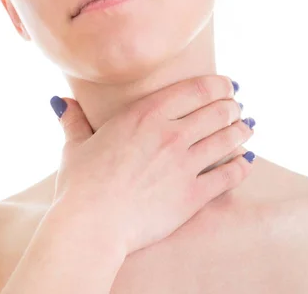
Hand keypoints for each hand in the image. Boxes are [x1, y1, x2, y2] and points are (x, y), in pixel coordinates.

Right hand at [50, 75, 254, 255]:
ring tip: (247, 128)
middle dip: (232, 107)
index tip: (226, 84)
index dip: (217, 84)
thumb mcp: (74, 146)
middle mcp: (170, 134)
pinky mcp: (192, 195)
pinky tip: (246, 161)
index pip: (195, 89)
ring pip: (228, 140)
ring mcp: (184, 165)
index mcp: (144, 115)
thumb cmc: (80, 184)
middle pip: (217, 111)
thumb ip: (73, 121)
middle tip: (236, 107)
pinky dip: (242, 166)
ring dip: (242, 131)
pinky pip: (228, 176)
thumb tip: (60, 102)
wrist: (92, 223)